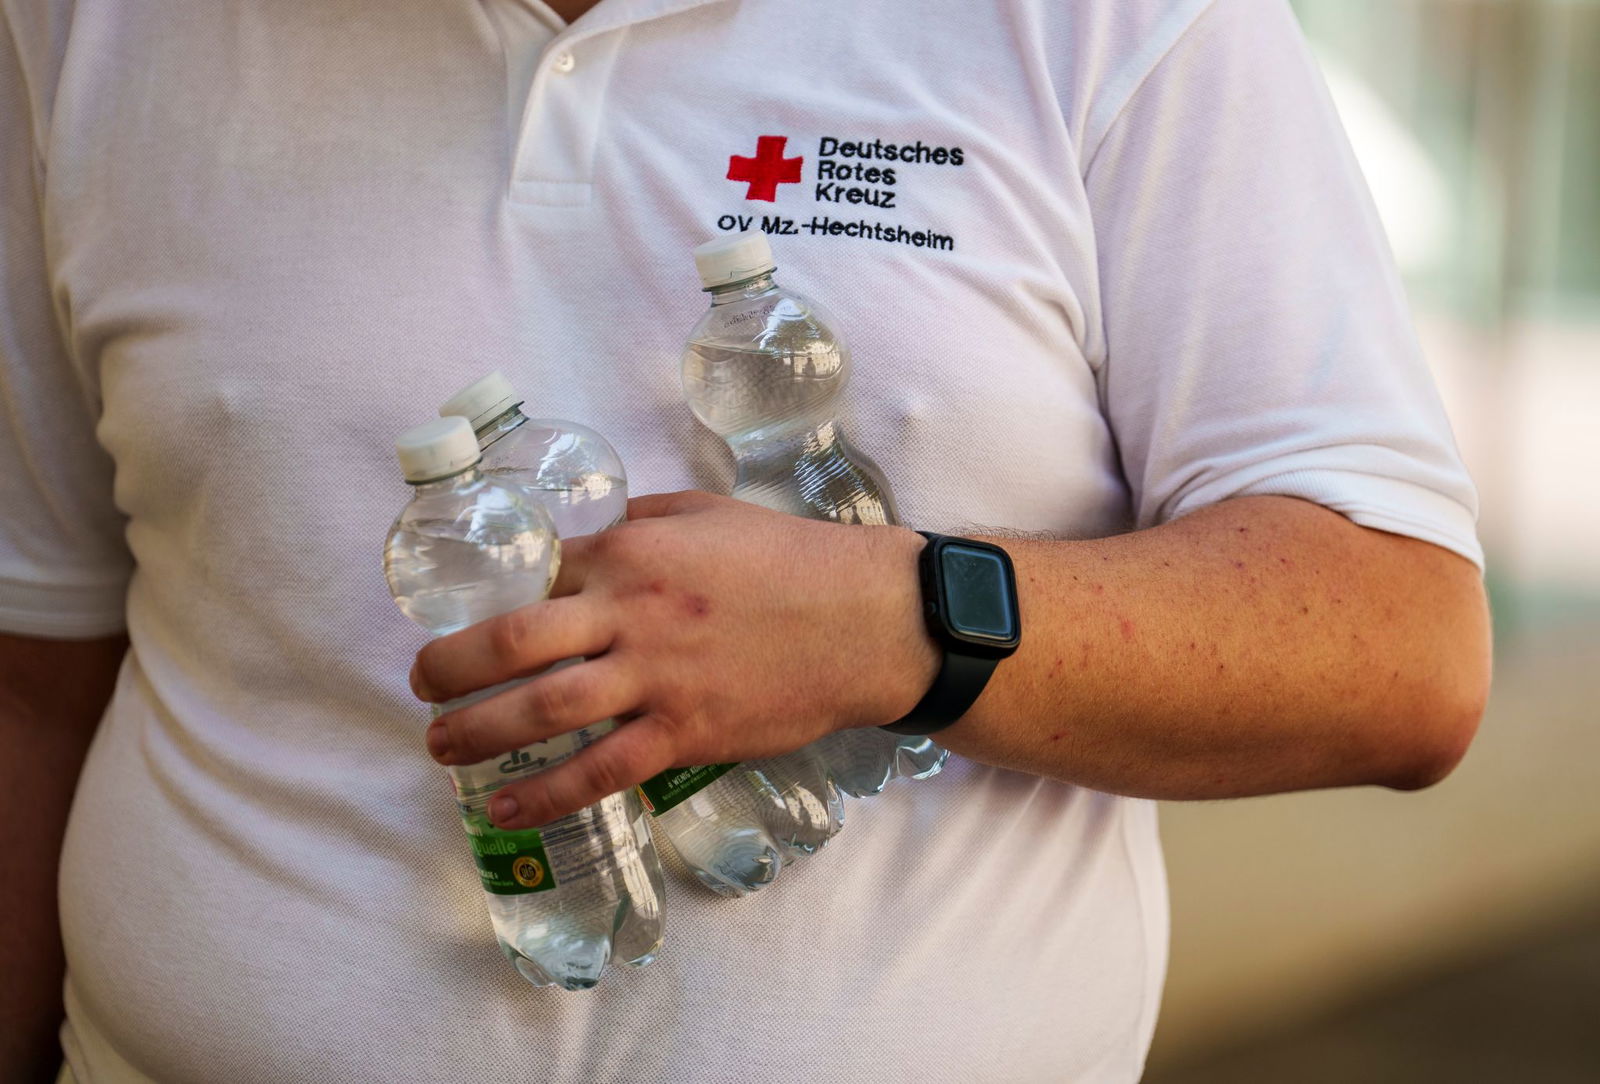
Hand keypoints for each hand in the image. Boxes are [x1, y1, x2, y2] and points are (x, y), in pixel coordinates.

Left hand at [409, 491, 938, 826]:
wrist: (865, 621)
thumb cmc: (790, 560)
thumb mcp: (707, 514)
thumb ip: (639, 524)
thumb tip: (590, 538)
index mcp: (630, 553)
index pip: (534, 575)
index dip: (488, 600)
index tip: (463, 621)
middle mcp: (629, 614)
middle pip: (511, 644)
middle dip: (449, 668)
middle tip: (421, 685)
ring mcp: (655, 679)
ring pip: (542, 711)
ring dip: (477, 732)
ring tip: (439, 746)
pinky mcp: (684, 733)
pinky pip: (600, 770)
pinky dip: (546, 793)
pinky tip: (507, 807)